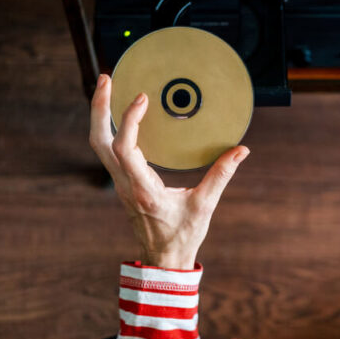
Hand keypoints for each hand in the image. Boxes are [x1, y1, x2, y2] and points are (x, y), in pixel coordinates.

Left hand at [89, 74, 249, 269]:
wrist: (163, 259)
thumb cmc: (183, 235)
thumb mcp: (205, 206)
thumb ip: (221, 175)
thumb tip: (242, 150)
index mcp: (143, 189)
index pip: (125, 148)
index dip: (129, 119)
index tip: (143, 98)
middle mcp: (125, 184)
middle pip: (98, 140)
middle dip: (99, 107)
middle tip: (108, 78)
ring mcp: (120, 184)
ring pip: (97, 144)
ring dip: (99, 115)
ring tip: (108, 87)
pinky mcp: (122, 183)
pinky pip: (107, 150)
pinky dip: (108, 127)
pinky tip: (118, 113)